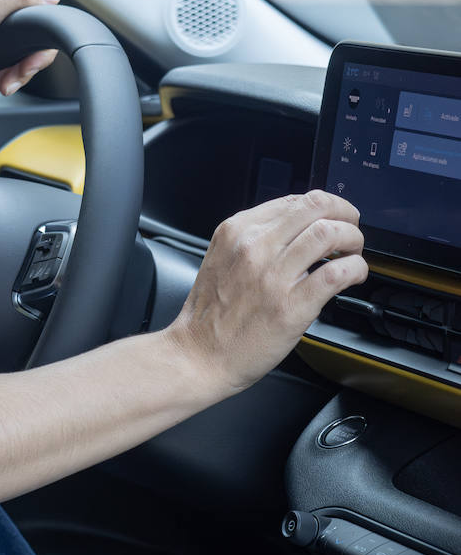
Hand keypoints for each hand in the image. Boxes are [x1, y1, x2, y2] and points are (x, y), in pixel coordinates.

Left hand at [0, 0, 61, 94]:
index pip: (44, 18)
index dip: (41, 45)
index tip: (30, 62)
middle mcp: (1, 11)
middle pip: (34, 43)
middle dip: (26, 66)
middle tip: (13, 78)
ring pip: (20, 58)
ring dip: (14, 76)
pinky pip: (6, 66)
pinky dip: (3, 78)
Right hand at [165, 190, 368, 395]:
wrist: (199, 354)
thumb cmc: (211, 314)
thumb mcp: (221, 258)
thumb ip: (252, 240)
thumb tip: (295, 230)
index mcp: (235, 231)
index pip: (293, 200)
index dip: (322, 206)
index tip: (332, 218)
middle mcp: (254, 246)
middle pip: (315, 207)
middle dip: (344, 214)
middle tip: (351, 229)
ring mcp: (273, 275)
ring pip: (329, 234)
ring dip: (353, 239)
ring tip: (353, 253)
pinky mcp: (292, 305)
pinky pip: (337, 273)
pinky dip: (355, 269)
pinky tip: (354, 276)